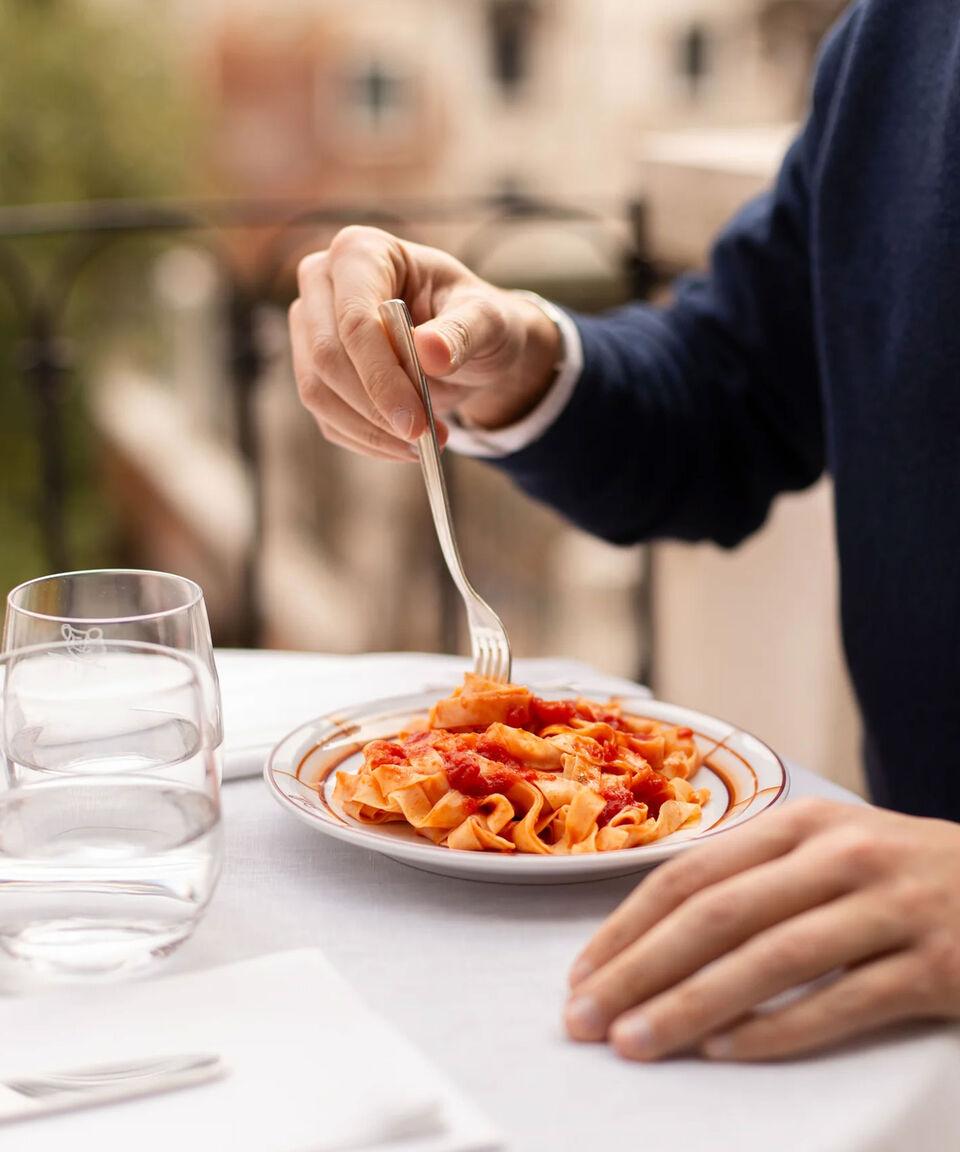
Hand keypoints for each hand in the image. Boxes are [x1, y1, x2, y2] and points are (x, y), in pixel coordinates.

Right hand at [288, 226, 559, 459]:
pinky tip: (403, 444)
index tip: (416, 424)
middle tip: (426, 439)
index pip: (355, 320)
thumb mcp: (487, 320)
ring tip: (425, 443)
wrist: (464, 343)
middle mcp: (322, 281)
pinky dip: (366, 439)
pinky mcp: (311, 368)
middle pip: (327, 358)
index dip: (381, 376)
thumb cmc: (475, 319)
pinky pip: (326, 416)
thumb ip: (462, 332)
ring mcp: (309, 326)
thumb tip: (430, 351)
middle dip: (376, 408)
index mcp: (361, 251)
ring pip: (318, 392)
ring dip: (371, 430)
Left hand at [565, 798, 959, 1060]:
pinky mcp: (936, 965)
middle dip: (638, 970)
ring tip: (635, 1044)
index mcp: (802, 824)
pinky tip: (727, 1052)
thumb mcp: (833, 851)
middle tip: (584, 1020)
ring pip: (768, 959)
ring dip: (690, 1006)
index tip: (582, 972)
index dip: (628, 925)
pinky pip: (840, 1001)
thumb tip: (654, 937)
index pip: (691, 873)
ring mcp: (891, 906)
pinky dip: (777, 1029)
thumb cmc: (906, 875)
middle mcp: (840, 854)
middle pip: (715, 914)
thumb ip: (757, 878)